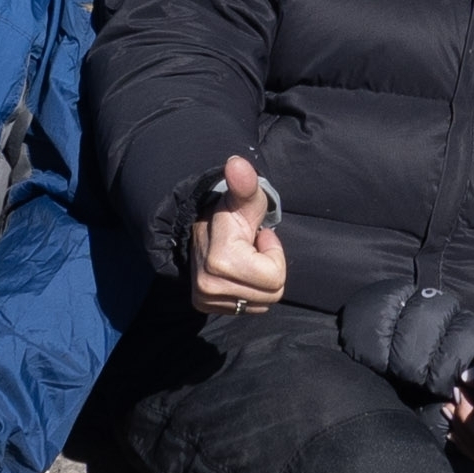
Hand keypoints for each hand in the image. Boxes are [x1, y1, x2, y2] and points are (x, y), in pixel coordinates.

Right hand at [188, 151, 286, 313]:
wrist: (198, 228)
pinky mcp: (205, 307)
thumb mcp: (243, 198)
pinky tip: (237, 270)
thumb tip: (237, 164)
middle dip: (269, 268)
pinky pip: (247, 308)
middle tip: (252, 248)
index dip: (273, 254)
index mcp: (221, 262)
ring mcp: (206, 299)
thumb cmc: (229, 212)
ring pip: (262, 302)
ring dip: (259, 280)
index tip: (258, 237)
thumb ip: (245, 184)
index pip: (275, 278)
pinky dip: (249, 290)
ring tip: (244, 258)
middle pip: (272, 294)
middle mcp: (210, 287)